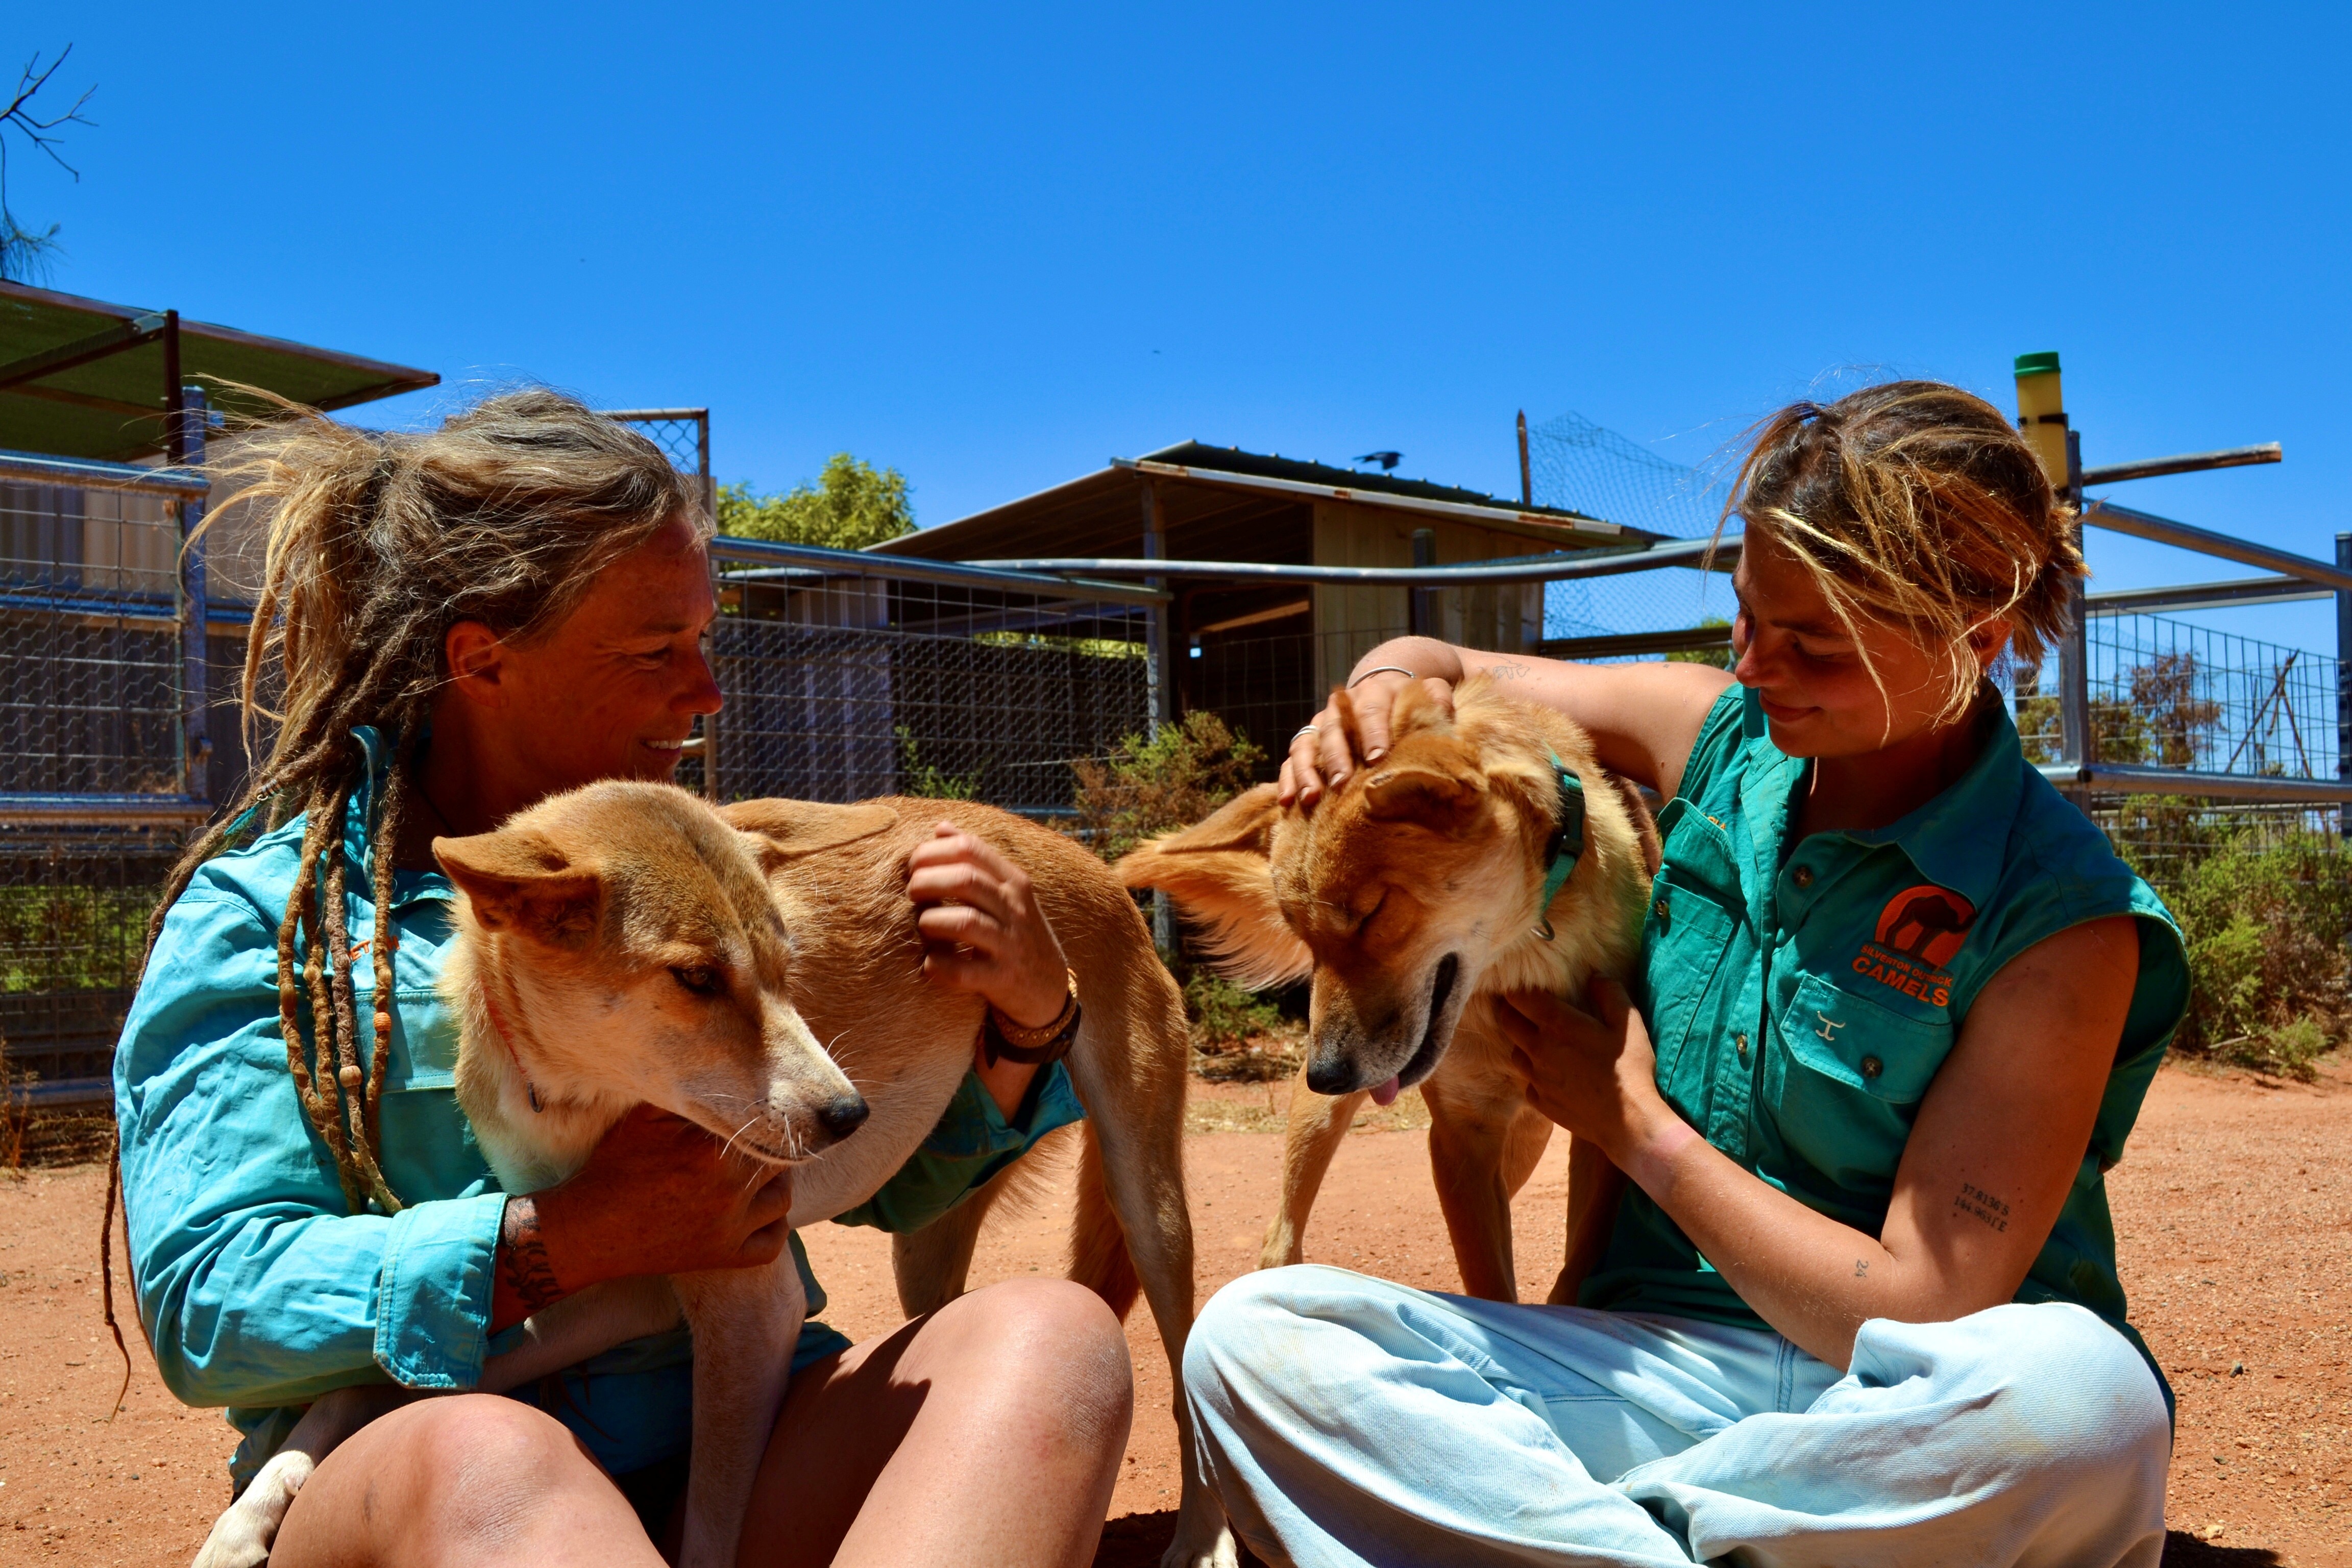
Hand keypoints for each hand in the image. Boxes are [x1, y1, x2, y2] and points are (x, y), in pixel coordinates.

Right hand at [493, 1105, 793, 1328]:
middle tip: (755, 1146)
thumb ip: (690, 1098)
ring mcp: (729, 1229)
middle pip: (779, 1163)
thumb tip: (727, 1078)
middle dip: (770, 1151)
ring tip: (756, 1176)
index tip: (754, 1120)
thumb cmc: (615, 1167)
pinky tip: (758, 1214)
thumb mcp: (646, 1118)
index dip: (763, 1122)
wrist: (588, 1229)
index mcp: (712, 1152)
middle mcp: (728, 1190)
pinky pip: (772, 1244)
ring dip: (774, 1185)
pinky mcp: (724, 1256)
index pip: (765, 1128)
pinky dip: (773, 1228)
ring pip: (782, 1201)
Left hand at [906, 824, 1071, 1115]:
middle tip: (912, 892)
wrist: (1048, 988)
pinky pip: (963, 971)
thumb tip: (941, 827)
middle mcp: (1015, 909)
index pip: (970, 849)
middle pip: (965, 880)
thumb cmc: (1015, 932)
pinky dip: (939, 967)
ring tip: (922, 925)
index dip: (933, 852)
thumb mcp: (1006, 892)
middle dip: (927, 881)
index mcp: (1013, 882)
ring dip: (931, 922)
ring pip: (964, 923)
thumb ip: (976, 860)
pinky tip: (930, 965)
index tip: (914, 865)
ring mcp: (1010, 945)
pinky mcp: (1002, 980)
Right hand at [1278, 668, 1438, 808]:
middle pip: (1334, 729)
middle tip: (1342, 783)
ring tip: (1311, 798)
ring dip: (1306, 771)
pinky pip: (1291, 758)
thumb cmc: (1410, 704)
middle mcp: (1342, 705)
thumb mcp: (1428, 693)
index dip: (1373, 733)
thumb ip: (1439, 699)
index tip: (1377, 758)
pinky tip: (1288, 801)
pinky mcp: (1308, 740)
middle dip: (1336, 757)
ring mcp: (1322, 723)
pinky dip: (1288, 778)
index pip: (1372, 710)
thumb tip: (1444, 710)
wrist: (1385, 690)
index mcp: (1374, 693)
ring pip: (1306, 743)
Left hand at [1497, 978, 1683, 1168]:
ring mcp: (1536, 1078)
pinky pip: (1527, 1083)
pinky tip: (1551, 1075)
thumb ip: (1609, 993)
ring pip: (1514, 1053)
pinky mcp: (1540, 1102)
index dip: (1517, 989)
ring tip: (1539, 1042)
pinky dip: (1534, 1076)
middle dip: (1510, 1011)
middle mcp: (1539, 1049)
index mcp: (1557, 1025)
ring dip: (1522, 1044)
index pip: (1520, 997)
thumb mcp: (1627, 1023)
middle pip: (1507, 1022)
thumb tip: (1595, 976)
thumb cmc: (1630, 1069)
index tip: (1521, 986)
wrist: (1629, 1121)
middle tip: (1521, 1008)